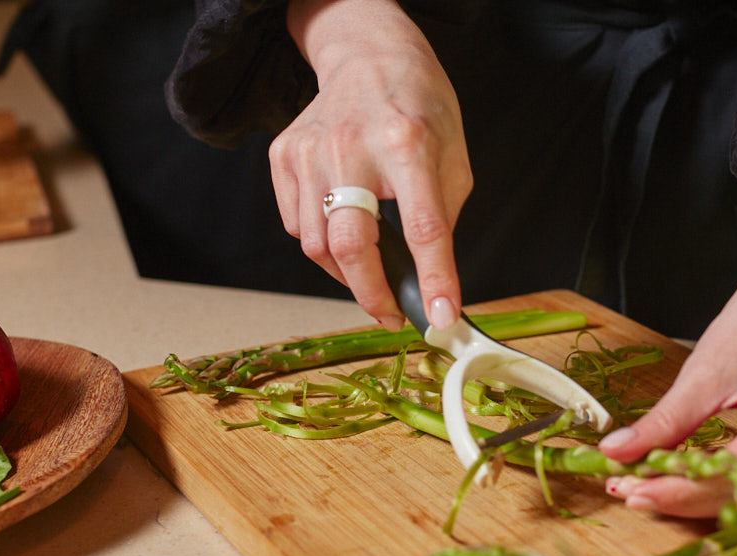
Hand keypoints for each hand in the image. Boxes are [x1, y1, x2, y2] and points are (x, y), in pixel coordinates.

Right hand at [273, 0, 471, 329]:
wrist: (368, 55)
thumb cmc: (419, 110)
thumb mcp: (453, 159)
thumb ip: (440, 220)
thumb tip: (427, 284)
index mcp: (408, 144)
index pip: (423, 228)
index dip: (433, 280)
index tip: (441, 319)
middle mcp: (352, 148)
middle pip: (351, 246)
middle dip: (372, 294)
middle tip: (392, 313)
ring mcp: (310, 152)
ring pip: (317, 246)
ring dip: (347, 272)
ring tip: (371, 267)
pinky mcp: (283, 156)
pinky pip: (297, 226)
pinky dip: (322, 244)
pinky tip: (345, 227)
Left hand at [600, 194, 736, 517]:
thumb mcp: (708, 370)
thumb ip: (666, 420)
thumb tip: (615, 452)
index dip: (680, 487)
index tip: (632, 490)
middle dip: (682, 497)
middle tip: (629, 493)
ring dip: (697, 497)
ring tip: (644, 489)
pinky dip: (717, 486)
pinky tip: (677, 482)